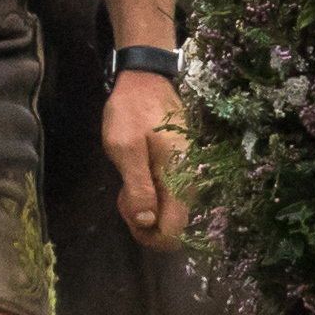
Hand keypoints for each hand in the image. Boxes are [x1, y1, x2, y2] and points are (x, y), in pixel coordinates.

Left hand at [106, 69, 189, 250]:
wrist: (146, 79)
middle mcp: (190, 181)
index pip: (174, 231)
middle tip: (123, 195)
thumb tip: (147, 222)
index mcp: (179, 178)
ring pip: (170, 211)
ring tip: (127, 183)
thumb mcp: (125, 148)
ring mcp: (189, 174)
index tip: (130, 214)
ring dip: (146, 207)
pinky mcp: (183, 167)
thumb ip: (138, 187)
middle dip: (145, 220)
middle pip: (173, 224)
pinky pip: (170, 195)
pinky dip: (151, 194)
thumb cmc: (132, 111)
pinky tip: (137, 174)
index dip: (150, 235)